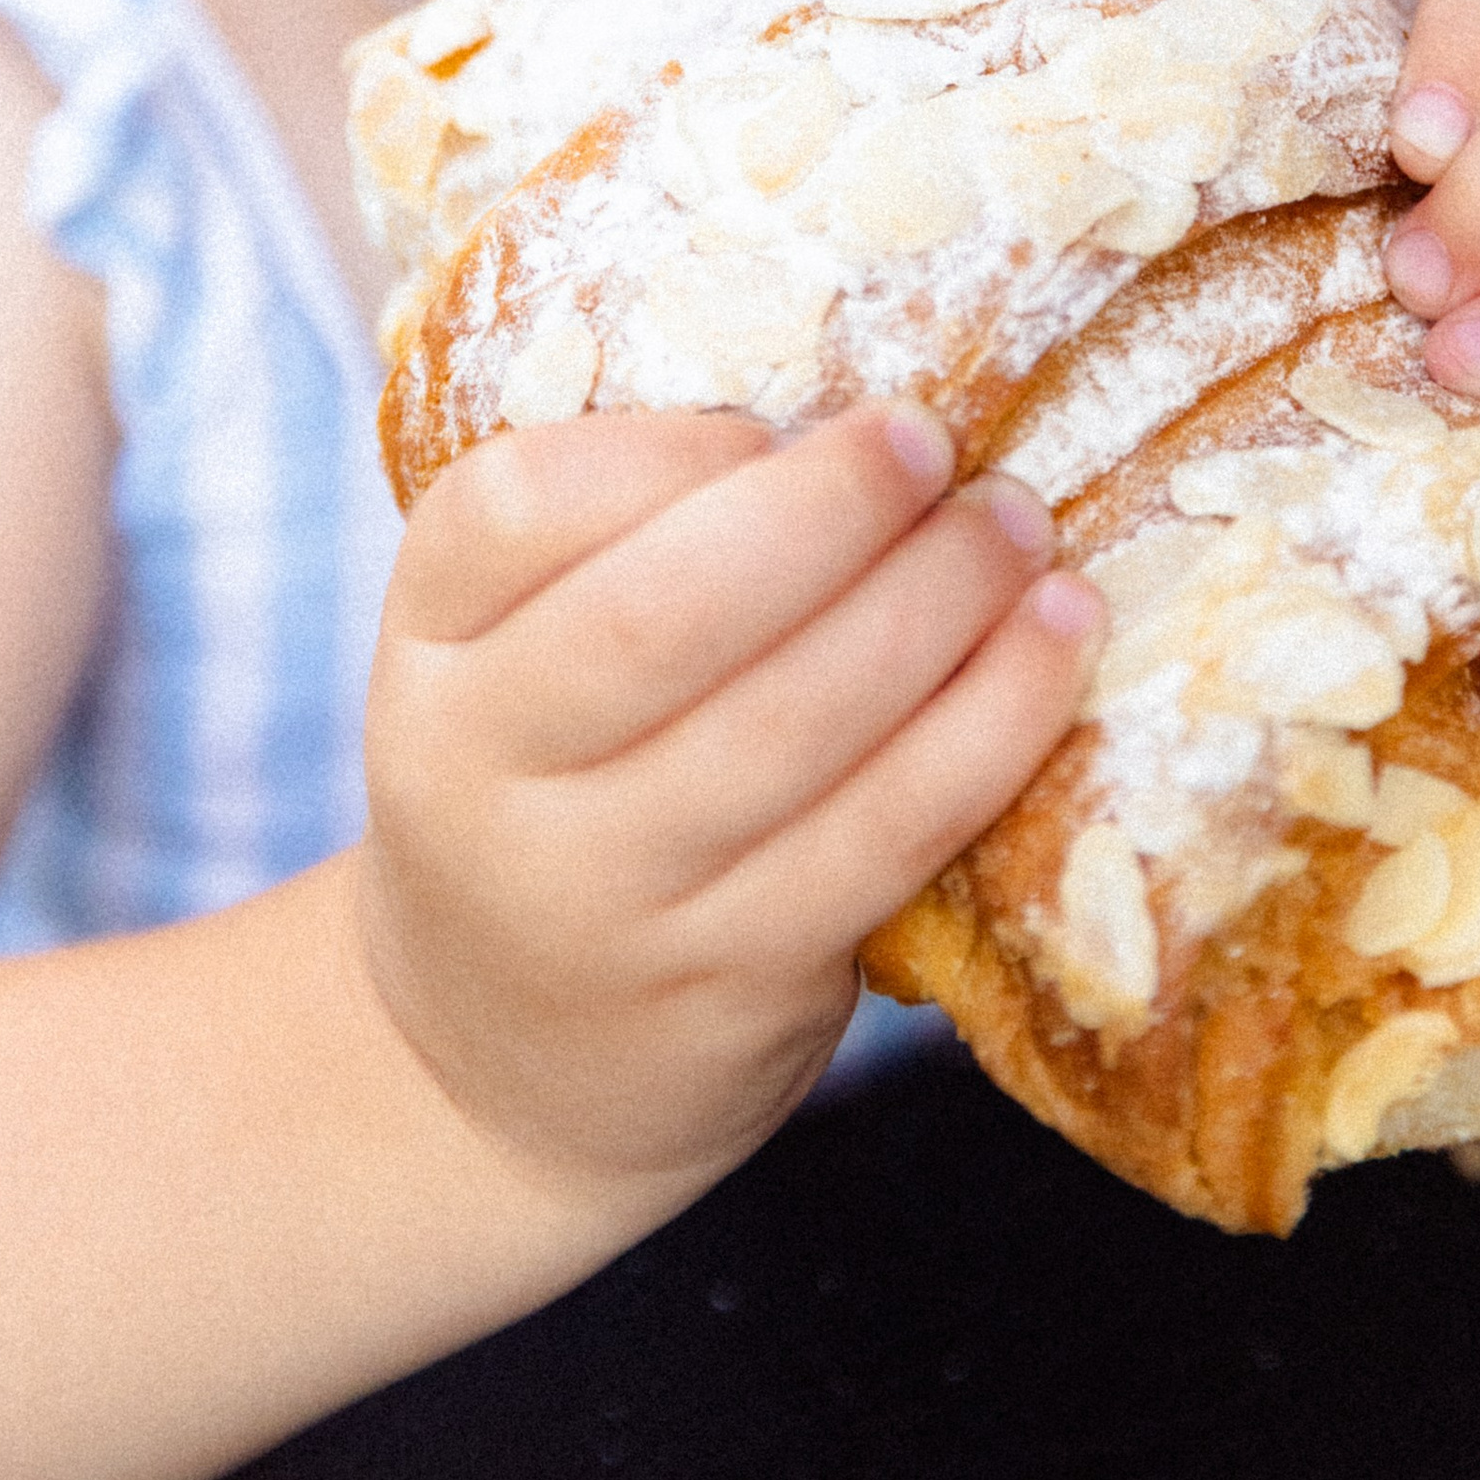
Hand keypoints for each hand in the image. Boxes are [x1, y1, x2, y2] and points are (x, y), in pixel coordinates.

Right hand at [351, 404, 1099, 1195]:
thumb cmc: (548, 797)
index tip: (781, 417)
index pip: (517, 506)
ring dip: (934, 603)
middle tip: (933, 440)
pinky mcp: (727, 986)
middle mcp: (481, 780)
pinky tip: (1051, 646)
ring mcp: (603, 899)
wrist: (502, 1074)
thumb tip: (839, 404)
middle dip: (828, 507)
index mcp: (427, 656)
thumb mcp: (510, 666)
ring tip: (1016, 529)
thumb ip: (612, 545)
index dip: (667, 445)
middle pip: (663, 611)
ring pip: (793, 723)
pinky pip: (880, 835)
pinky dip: (986, 727)